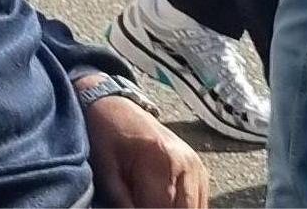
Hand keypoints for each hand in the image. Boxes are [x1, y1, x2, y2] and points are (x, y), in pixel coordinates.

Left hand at [80, 79, 208, 207]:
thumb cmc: (106, 136)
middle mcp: (186, 163)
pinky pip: (198, 202)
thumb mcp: (106, 170)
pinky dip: (180, 207)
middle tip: (138, 202)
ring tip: (147, 199)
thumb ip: (122, 202)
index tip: (131, 207)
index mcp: (160, 159)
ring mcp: (197, 166)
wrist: (116, 107)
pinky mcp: (200, 170)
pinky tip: (159, 200)